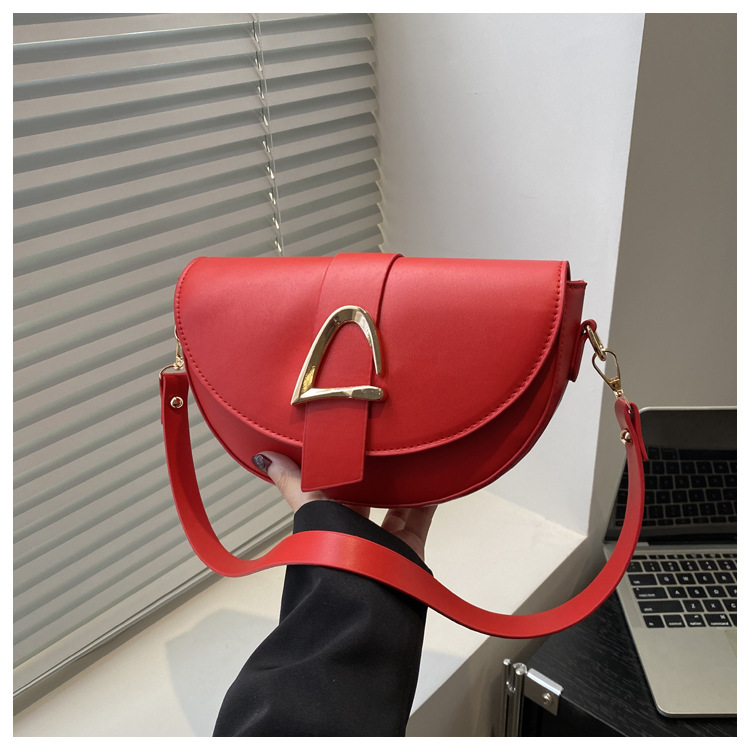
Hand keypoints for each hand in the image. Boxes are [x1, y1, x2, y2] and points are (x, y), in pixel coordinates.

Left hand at [253, 452, 436, 560]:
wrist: (364, 599)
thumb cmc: (330, 556)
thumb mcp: (309, 509)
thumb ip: (293, 483)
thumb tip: (264, 457)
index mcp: (329, 521)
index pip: (336, 485)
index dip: (342, 463)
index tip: (350, 436)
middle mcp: (356, 531)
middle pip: (369, 492)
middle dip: (376, 469)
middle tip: (384, 436)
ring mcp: (384, 540)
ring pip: (397, 501)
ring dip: (404, 479)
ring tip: (411, 449)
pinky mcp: (409, 547)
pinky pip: (422, 516)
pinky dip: (431, 497)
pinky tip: (436, 474)